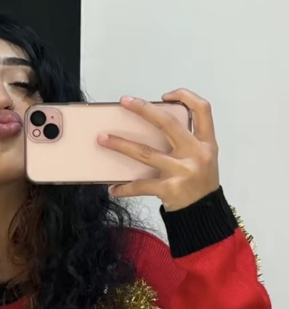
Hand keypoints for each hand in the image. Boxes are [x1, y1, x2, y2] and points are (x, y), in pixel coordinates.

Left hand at [97, 89, 219, 210]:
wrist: (204, 213)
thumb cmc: (199, 181)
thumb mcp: (202, 157)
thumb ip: (186, 140)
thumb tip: (149, 125)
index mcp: (206, 142)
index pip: (202, 110)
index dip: (185, 96)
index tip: (165, 95)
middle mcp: (197, 153)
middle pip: (167, 124)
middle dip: (143, 110)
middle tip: (124, 101)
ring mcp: (183, 171)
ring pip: (146, 153)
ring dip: (120, 144)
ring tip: (102, 139)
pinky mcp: (170, 189)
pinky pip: (141, 185)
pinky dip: (124, 187)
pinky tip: (113, 188)